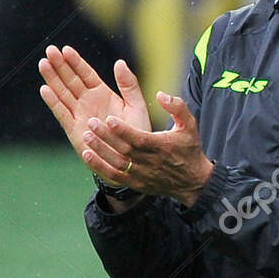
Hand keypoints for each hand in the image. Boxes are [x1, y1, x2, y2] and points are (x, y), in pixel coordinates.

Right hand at [38, 45, 150, 160]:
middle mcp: (88, 102)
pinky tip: (45, 89)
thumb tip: (120, 62)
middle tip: (49, 50)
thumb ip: (129, 85)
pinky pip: (62, 113)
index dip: (75, 61)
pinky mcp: (74, 129)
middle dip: (60, 65)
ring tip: (43, 63)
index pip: (86, 73)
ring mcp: (79, 114)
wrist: (130, 159)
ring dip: (53, 79)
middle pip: (70, 80)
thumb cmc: (135, 133)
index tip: (65, 49)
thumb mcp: (136, 105)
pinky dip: (53, 102)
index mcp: (102, 93)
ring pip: (63, 93)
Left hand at [83, 92, 213, 207]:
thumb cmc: (188, 149)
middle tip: (91, 123)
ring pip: (117, 163)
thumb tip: (160, 94)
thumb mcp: (189, 125)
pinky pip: (115, 176)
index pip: (139, 139)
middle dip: (106, 137)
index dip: (123, 130)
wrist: (192, 182)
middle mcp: (150, 162)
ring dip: (100, 150)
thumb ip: (177, 107)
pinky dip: (100, 166)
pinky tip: (87, 155)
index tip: (109, 119)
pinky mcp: (136, 183)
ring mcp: (142, 174)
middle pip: (124, 150)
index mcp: (161, 146)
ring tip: (86, 136)